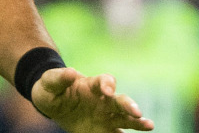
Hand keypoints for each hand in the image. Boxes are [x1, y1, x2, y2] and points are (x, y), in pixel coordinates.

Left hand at [32, 67, 153, 131]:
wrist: (51, 104)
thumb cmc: (51, 89)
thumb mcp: (49, 82)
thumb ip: (58, 78)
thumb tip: (71, 72)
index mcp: (92, 85)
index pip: (105, 81)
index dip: (108, 84)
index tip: (107, 90)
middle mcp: (104, 100)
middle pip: (120, 101)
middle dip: (129, 105)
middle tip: (137, 112)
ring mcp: (106, 116)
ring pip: (125, 118)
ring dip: (137, 122)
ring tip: (149, 125)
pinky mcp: (104, 130)